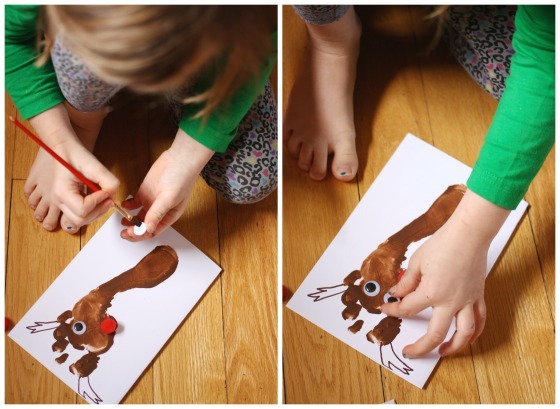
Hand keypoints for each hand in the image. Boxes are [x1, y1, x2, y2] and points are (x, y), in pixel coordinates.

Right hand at [51, 140, 118, 227]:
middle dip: (98, 211)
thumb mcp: (94, 165)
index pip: (83, 209)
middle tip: (108, 198)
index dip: (98, 202)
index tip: (104, 191)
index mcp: (62, 191)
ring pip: (80, 222)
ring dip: (95, 213)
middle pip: (80, 220)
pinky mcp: (66, 205)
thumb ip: (108, 181)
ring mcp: (61, 204)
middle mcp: (58, 201)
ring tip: (103, 199)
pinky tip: (97, 200)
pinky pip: (79, 217)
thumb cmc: (76, 155)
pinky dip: (91, 212)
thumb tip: (113, 195)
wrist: (65, 151)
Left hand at [120, 128, 213, 241]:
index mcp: (169, 216)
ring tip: (122, 222)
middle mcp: (159, 211)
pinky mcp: (145, 192)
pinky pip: (134, 203)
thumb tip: (147, 229)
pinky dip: (128, 206)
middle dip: (133, 231)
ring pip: (138, 217)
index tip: (130, 234)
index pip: (153, 231)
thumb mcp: (169, 198)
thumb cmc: (181, 178)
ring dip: (130, 221)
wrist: (179, 159)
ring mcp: (151, 202)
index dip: (141, 235)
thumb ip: (157, 213)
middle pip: (144, 226)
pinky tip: (124, 206)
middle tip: (123, 232)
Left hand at [380, 189, 509, 357]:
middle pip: (435, 334)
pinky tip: (469, 338)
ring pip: (464, 333)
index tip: (386, 308)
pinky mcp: (478, 295)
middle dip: (421, 347)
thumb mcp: (417, 262)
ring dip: (454, 347)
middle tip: (410, 352)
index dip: (393, 310)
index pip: (407, 309)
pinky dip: (476, 332)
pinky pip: (480, 319)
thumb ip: (407, 282)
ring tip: (444, 352)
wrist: (468, 234)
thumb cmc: (444, 243)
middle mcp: (450, 302)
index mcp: (431, 292)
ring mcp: (467, 301)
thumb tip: (397, 293)